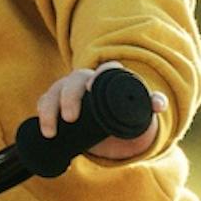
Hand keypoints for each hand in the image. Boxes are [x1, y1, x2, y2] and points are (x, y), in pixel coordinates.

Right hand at [31, 69, 168, 161]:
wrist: (111, 125)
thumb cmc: (126, 112)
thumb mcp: (140, 110)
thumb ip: (152, 103)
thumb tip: (158, 103)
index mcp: (109, 77)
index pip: (105, 70)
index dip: (98, 76)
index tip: (92, 88)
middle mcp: (86, 79)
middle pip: (73, 81)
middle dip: (68, 98)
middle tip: (70, 118)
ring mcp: (69, 90)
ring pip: (54, 92)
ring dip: (49, 110)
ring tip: (50, 131)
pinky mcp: (57, 102)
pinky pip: (45, 102)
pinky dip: (42, 113)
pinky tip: (43, 127)